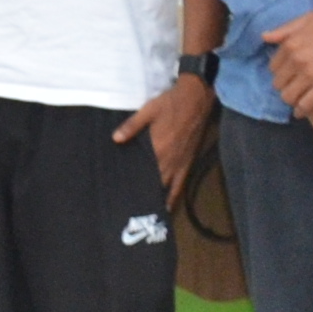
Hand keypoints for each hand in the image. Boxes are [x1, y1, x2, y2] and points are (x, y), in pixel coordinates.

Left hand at [111, 69, 216, 200]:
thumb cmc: (170, 104)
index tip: (118, 193)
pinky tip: (167, 209)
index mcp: (157, 149)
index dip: (130, 182)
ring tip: (141, 212)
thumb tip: (115, 139)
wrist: (196, 99)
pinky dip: (173, 199)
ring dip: (154, 198)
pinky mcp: (188, 163)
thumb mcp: (148, 110)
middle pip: (152, 183)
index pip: (140, 171)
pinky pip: (180, 186)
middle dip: (140, 193)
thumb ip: (132, 126)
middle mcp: (169, 161)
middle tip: (126, 206)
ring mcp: (179, 164)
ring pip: (165, 188)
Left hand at [262, 3, 312, 119]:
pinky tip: (304, 110)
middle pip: (279, 84)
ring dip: (293, 100)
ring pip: (288, 97)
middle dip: (286, 87)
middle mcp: (297, 59)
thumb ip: (285, 29)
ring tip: (299, 99)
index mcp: (290, 44)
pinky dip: (302, 110)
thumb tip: (264, 37)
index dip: (281, 73)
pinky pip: (305, 105)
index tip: (289, 76)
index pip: (273, 68)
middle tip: (295, 89)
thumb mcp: (309, 19)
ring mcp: (311, 74)